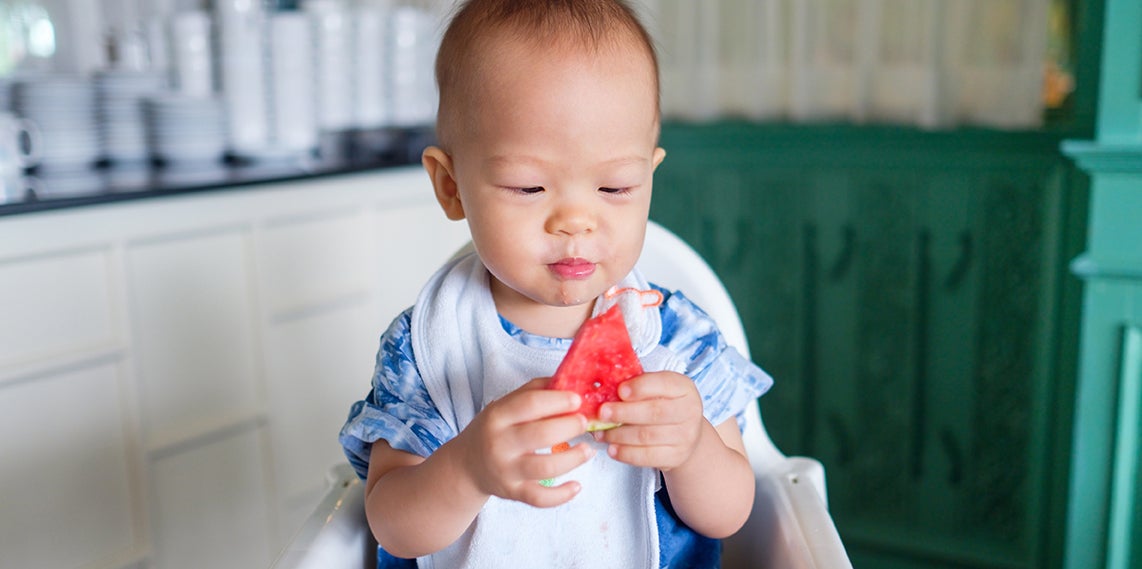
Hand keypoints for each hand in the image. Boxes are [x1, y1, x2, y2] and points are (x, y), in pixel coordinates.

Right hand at [455, 378, 593, 507]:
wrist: (467, 466)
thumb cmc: (494, 430)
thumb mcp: (505, 405)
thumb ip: (534, 391)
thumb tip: (568, 380)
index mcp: (498, 416)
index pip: (531, 403)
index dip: (558, 400)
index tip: (578, 399)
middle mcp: (500, 443)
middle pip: (541, 434)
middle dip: (570, 426)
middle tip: (585, 422)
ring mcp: (506, 470)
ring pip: (545, 467)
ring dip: (573, 458)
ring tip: (588, 450)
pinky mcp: (513, 492)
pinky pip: (540, 498)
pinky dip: (562, 495)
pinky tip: (577, 486)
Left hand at [594, 371, 704, 470]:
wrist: (686, 435)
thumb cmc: (663, 405)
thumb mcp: (658, 390)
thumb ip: (638, 386)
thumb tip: (605, 390)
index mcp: (684, 388)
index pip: (664, 383)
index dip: (640, 387)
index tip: (619, 390)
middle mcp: (689, 411)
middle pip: (654, 412)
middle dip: (624, 413)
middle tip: (602, 413)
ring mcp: (685, 436)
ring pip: (647, 436)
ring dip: (619, 435)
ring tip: (601, 433)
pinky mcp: (677, 456)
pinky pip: (647, 456)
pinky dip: (626, 453)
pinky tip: (612, 449)